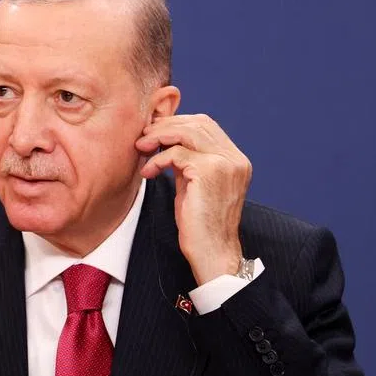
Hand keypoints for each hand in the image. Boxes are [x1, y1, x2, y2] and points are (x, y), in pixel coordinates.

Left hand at [137, 114, 251, 285]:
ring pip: (187, 133)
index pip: (206, 125)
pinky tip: (148, 172)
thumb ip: (186, 161)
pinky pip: (176, 154)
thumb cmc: (200, 224)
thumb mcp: (193, 185)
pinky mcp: (210, 172)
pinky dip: (157, 160)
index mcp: (234, 159)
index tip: (153, 132)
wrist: (212, 252)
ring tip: (141, 148)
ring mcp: (225, 164)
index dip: (177, 123)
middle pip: (198, 123)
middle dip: (166, 126)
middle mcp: (234, 158)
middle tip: (143, 137)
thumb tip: (164, 140)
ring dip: (159, 137)